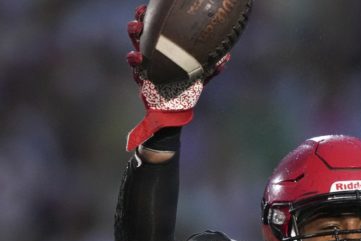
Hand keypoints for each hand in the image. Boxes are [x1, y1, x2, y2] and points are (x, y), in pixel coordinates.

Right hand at [124, 4, 230, 150]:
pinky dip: (136, 65)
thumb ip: (212, 66)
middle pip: (138, 34)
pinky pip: (135, 71)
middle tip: (138, 24)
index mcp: (165, 46)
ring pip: (133, 52)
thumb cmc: (187, 87)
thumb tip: (227, 56)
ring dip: (133, 49)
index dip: (150, 16)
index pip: (155, 27)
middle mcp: (152, 52)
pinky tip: (139, 61)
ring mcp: (145, 66)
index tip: (148, 9)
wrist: (178, 110)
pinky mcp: (141, 79)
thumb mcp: (201, 75)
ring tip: (138, 53)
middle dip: (135, 26)